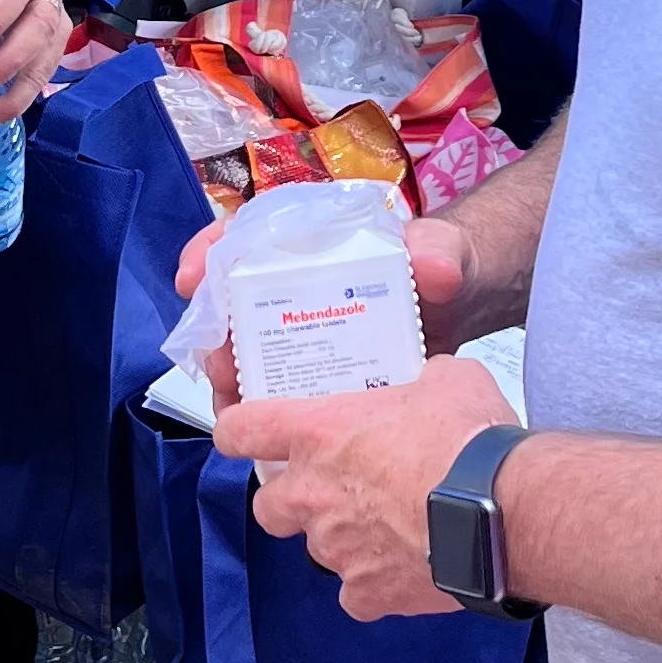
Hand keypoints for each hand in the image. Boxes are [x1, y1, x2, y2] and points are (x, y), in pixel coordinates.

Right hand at [171, 208, 479, 408]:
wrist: (468, 304)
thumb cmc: (445, 265)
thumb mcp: (444, 251)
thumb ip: (439, 253)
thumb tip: (432, 268)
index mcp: (315, 241)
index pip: (245, 233)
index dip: (209, 252)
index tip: (192, 278)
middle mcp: (297, 282)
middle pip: (234, 301)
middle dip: (213, 332)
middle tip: (219, 361)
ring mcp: (306, 327)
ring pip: (248, 348)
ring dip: (231, 375)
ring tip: (234, 402)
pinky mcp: (321, 368)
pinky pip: (278, 387)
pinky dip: (262, 408)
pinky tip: (263, 429)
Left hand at [212, 351, 515, 618]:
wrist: (504, 509)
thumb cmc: (469, 439)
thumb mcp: (447, 380)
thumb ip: (421, 382)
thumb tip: (432, 383)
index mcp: (318, 433)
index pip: (240, 430)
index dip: (239, 432)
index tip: (247, 435)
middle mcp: (313, 494)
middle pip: (268, 506)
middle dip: (293, 501)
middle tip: (333, 490)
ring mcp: (336, 549)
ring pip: (319, 550)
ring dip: (344, 539)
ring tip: (391, 528)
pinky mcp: (368, 594)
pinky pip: (357, 594)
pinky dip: (376, 584)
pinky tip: (408, 568)